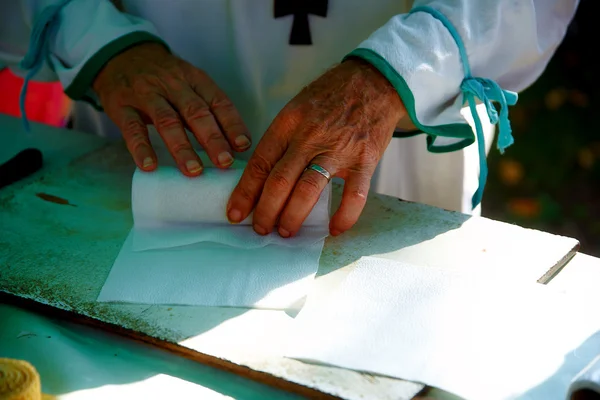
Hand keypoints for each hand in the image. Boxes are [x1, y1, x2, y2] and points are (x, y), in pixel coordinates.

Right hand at [93, 42, 250, 175]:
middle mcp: (172, 84)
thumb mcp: (189, 84)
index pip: (217, 101)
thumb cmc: (164, 78)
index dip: (232, 123)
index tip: (243, 145)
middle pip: (195, 112)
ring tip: (194, 170)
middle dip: (212, 138)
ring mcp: (145, 94)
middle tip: (224, 161)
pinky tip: (150, 166)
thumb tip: (236, 145)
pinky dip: (141, 148)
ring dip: (182, 147)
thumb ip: (208, 110)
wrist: (120, 55)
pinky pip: (132, 128)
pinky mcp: (121, 106)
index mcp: (194, 79)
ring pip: (167, 121)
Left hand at [227, 58, 406, 236]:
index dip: (245, 192)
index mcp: (289, 123)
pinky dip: (344, 217)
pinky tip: (334, 230)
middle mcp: (310, 137)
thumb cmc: (330, 97)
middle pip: (279, 181)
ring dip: (293, 217)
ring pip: (308, 190)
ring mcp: (339, 149)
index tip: (235, 213)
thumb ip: (282, 139)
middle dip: (265, 211)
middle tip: (260, 229)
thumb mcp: (297, 108)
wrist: (374, 81)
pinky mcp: (365, 159)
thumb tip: (262, 176)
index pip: (260, 163)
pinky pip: (354, 196)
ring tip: (285, 232)